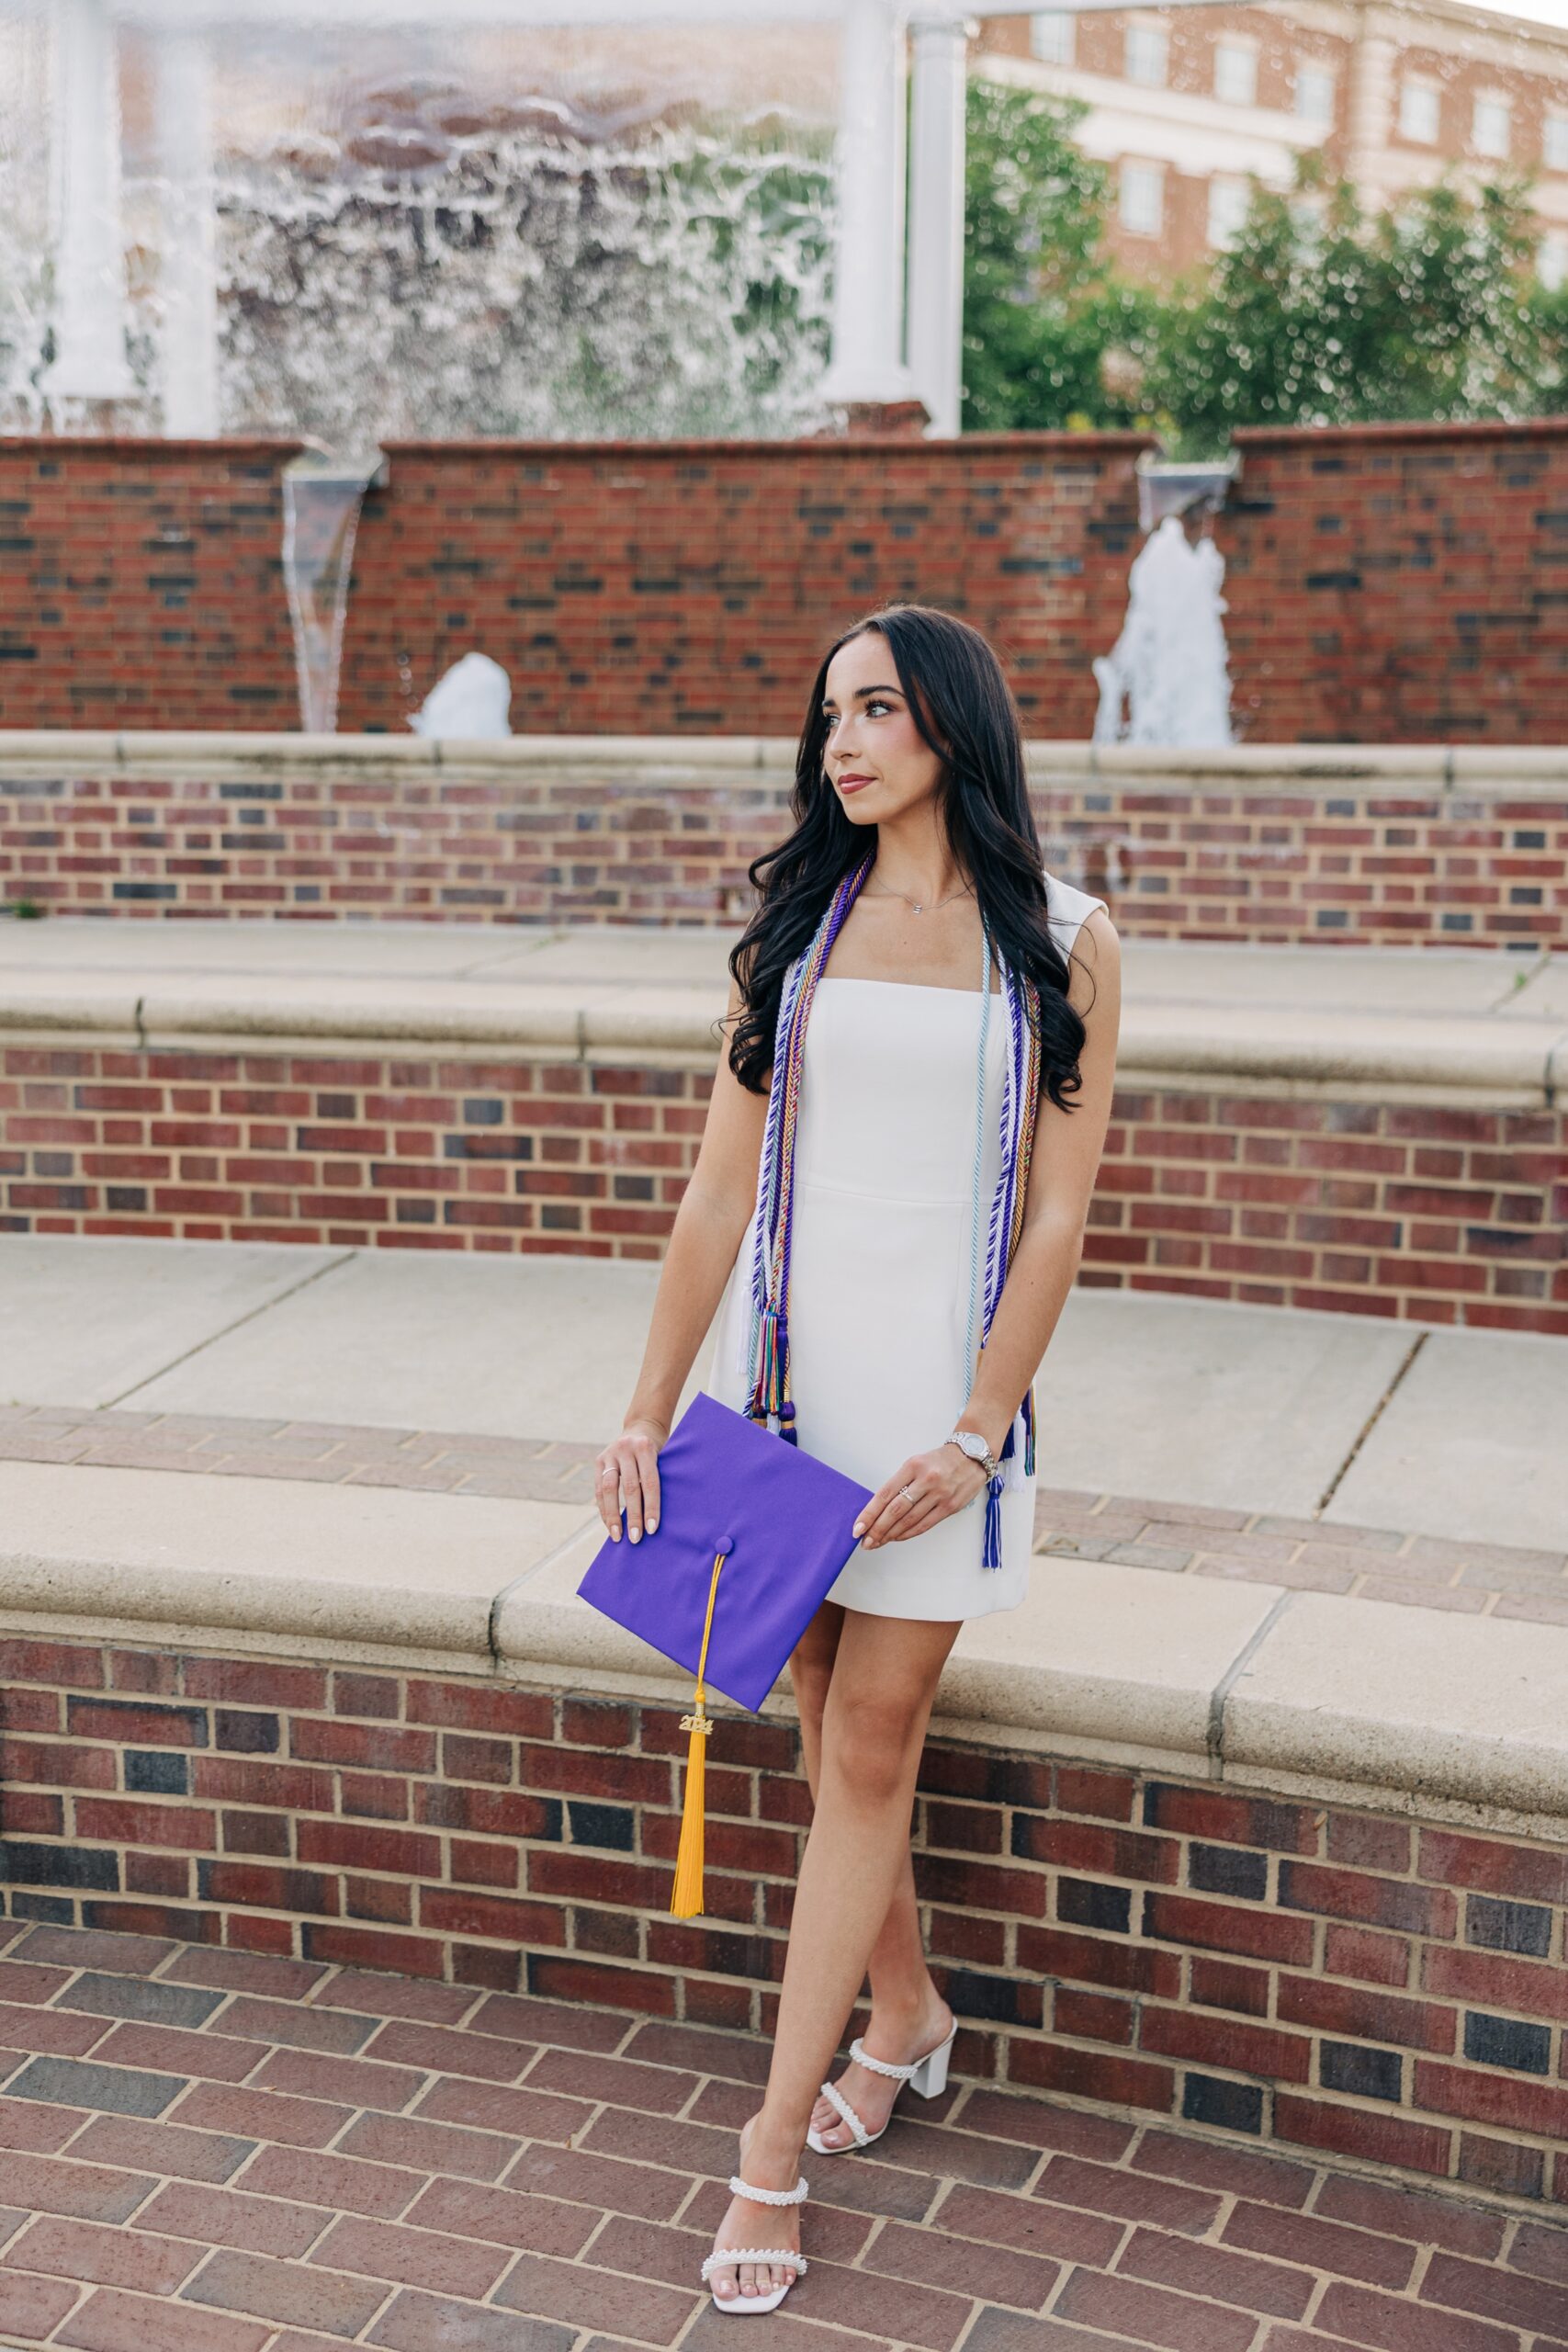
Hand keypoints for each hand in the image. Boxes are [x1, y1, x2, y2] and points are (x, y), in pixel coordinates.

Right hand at [594, 1416, 666, 1543]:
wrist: (642, 1426)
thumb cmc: (659, 1451)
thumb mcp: (663, 1458)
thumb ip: (656, 1480)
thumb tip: (655, 1519)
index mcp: (646, 1447)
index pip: (649, 1482)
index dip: (650, 1507)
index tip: (652, 1529)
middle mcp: (626, 1448)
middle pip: (629, 1487)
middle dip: (633, 1516)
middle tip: (636, 1539)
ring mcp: (610, 1453)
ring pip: (609, 1489)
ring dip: (613, 1516)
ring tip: (618, 1537)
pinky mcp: (599, 1459)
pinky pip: (599, 1488)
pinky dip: (604, 1509)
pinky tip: (609, 1525)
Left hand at [852, 1440, 989, 1549]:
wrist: (972, 1456)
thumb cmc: (940, 1461)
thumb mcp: (916, 1464)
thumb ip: (901, 1483)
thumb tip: (879, 1509)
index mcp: (912, 1466)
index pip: (885, 1493)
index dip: (870, 1513)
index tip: (858, 1527)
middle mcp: (925, 1480)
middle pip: (895, 1510)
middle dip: (877, 1529)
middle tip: (865, 1541)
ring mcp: (940, 1494)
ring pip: (909, 1520)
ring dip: (890, 1534)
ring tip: (877, 1542)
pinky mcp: (950, 1506)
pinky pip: (925, 1525)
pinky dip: (908, 1534)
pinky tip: (897, 1538)